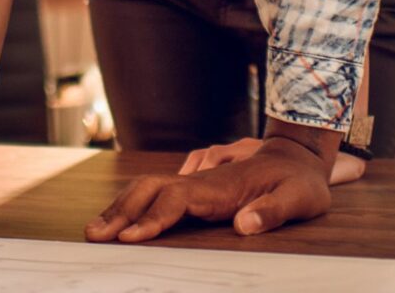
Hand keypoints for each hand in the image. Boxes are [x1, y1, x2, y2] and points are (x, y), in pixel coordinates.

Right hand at [84, 136, 331, 243]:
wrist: (300, 156)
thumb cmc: (301, 182)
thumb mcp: (299, 199)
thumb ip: (273, 211)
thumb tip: (243, 225)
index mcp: (221, 187)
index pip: (176, 199)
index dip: (152, 218)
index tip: (130, 238)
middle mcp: (202, 182)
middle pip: (151, 190)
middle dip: (120, 211)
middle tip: (93, 235)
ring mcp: (197, 183)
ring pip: (149, 188)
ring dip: (121, 207)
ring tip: (96, 229)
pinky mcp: (198, 189)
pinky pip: (158, 194)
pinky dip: (133, 205)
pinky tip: (120, 220)